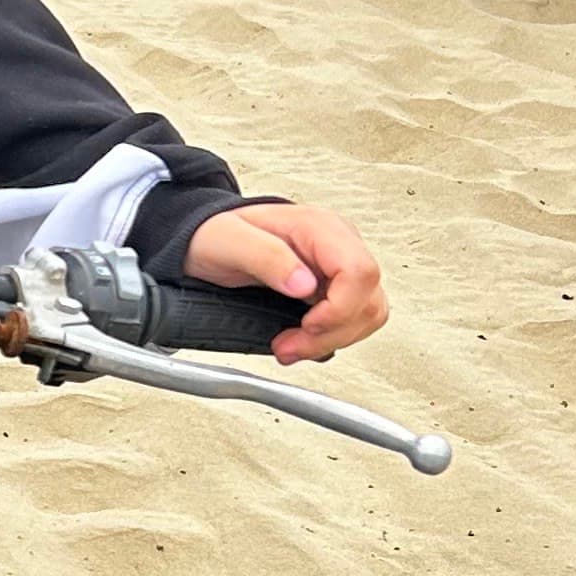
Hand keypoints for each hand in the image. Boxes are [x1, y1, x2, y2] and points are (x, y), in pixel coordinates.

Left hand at [184, 203, 386, 364]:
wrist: (206, 240)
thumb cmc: (216, 234)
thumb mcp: (230, 241)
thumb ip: (268, 258)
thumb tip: (305, 285)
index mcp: (319, 229)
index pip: (360, 272)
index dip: (340, 308)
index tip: (307, 325)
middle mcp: (337, 246)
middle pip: (368, 299)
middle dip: (332, 333)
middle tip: (290, 345)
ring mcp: (338, 267)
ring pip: (367, 314)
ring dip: (332, 340)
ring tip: (291, 346)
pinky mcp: (333, 288)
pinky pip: (352, 320)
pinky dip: (331, 338)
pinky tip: (301, 340)